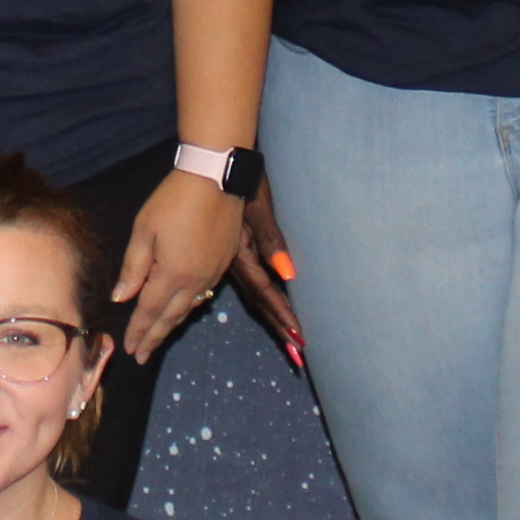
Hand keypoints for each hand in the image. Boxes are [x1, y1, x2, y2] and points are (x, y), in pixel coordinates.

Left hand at [113, 169, 244, 362]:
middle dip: (155, 337)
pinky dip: (189, 307)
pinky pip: (202, 293)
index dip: (139, 332)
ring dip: (172, 324)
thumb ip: (133, 267)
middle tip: (142, 355)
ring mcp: (212, 273)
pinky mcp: (223, 262)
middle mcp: (194, 280)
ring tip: (158, 336)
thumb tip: (121, 298)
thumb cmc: (173, 201)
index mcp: (171, 274)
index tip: (131, 350)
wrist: (215, 178)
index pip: (149, 311)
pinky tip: (183, 308)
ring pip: (189, 307)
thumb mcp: (144, 230)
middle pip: (171, 316)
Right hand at [230, 186, 305, 362]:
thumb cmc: (245, 183)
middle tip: (298, 354)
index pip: (266, 293)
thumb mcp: (260, 210)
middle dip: (279, 325)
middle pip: (261, 301)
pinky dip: (263, 298)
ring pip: (255, 294)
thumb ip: (271, 241)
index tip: (299, 338)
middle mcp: (237, 262)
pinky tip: (267, 305)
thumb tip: (289, 273)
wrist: (220, 165)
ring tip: (290, 340)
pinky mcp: (232, 250)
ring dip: (272, 316)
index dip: (282, 315)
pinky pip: (250, 282)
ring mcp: (233, 258)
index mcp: (242, 256)